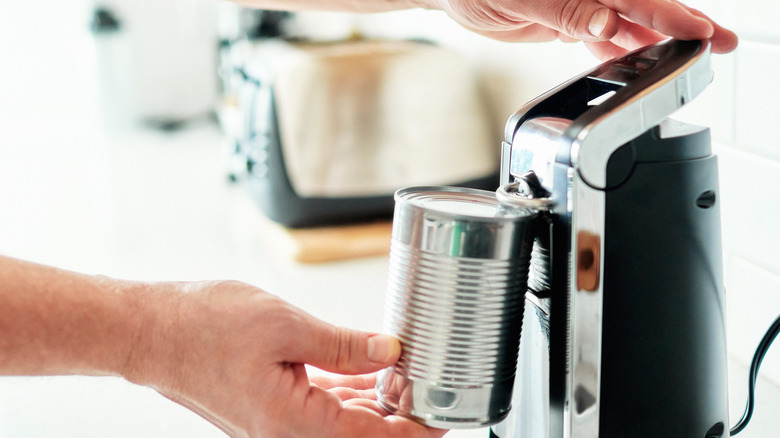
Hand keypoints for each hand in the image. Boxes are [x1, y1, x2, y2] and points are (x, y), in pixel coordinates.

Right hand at [123, 280, 444, 437]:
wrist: (151, 331)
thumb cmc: (201, 328)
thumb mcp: (286, 325)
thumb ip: (343, 344)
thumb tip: (387, 351)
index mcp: (294, 421)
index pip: (373, 436)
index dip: (413, 428)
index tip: (442, 417)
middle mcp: (286, 431)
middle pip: (361, 432)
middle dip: (399, 414)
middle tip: (430, 390)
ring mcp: (276, 421)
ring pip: (342, 418)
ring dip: (376, 402)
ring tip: (406, 379)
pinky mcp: (268, 405)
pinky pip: (320, 405)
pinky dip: (348, 391)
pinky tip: (368, 375)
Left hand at [428, 0, 737, 57]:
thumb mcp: (522, 0)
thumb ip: (566, 12)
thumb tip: (606, 24)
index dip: (671, 14)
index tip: (699, 32)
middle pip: (643, 8)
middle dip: (680, 26)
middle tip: (717, 44)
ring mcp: (578, 5)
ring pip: (626, 24)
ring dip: (654, 43)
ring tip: (684, 59)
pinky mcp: (566, 19)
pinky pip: (600, 36)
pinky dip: (617, 51)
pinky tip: (634, 64)